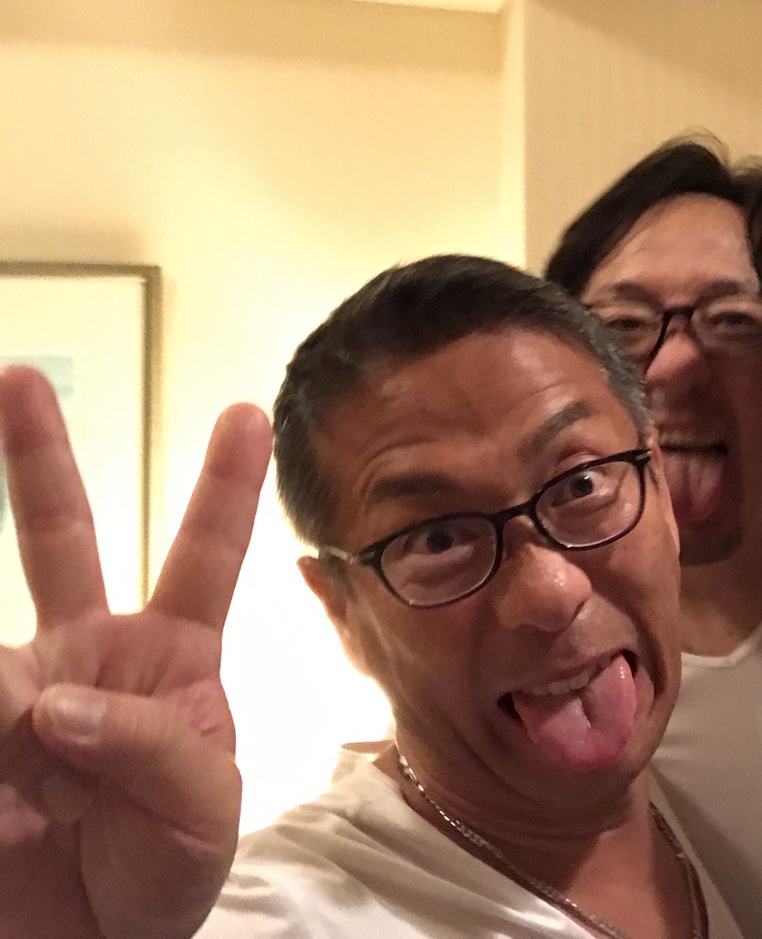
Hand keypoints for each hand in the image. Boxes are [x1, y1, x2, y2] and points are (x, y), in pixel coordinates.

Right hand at [0, 365, 271, 938]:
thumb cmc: (162, 874)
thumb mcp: (201, 810)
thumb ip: (150, 745)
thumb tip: (54, 701)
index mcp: (172, 660)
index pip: (204, 557)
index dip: (225, 487)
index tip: (248, 412)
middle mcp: (89, 657)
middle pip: (64, 538)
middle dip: (38, 458)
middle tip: (22, 379)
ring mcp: (17, 694)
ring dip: (6, 709)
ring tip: (30, 778)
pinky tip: (9, 803)